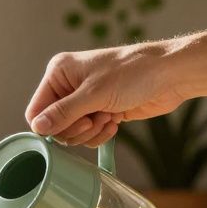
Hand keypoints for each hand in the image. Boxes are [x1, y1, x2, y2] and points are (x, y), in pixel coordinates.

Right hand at [25, 42, 189, 146]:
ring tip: (108, 116)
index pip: (36, 110)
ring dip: (91, 132)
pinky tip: (115, 120)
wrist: (170, 75)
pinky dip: (101, 134)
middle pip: (54, 125)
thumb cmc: (133, 73)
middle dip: (76, 128)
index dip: (50, 125)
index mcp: (59, 73)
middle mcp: (69, 86)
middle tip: (94, 119)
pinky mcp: (100, 112)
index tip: (74, 123)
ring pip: (72, 133)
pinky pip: (89, 135)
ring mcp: (85, 101)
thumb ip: (63, 112)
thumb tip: (38, 128)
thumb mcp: (94, 93)